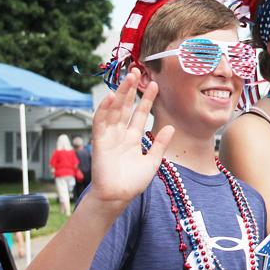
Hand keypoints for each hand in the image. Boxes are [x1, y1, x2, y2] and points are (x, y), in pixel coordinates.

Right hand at [89, 68, 173, 214]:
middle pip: (126, 107)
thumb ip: (160, 144)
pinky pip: (100, 122)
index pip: (140, 114)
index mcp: (133, 138)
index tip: (155, 85)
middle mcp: (121, 134)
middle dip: (131, 90)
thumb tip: (170, 127)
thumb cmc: (133, 183)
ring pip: (114, 110)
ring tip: (128, 78)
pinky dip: (104, 109)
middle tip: (137, 72)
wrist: (118, 197)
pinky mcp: (99, 142)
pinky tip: (110, 97)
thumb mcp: (152, 161)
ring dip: (120, 94)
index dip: (147, 99)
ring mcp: (109, 136)